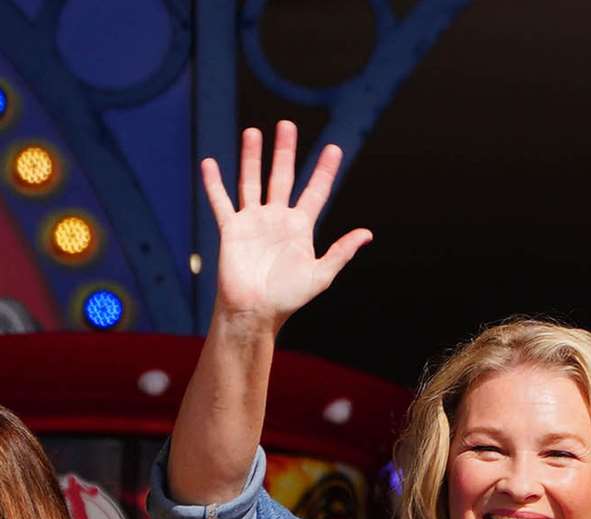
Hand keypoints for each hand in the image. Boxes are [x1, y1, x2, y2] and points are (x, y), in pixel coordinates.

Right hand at [202, 121, 370, 330]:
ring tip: (254, 132)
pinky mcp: (231, 229)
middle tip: (287, 124)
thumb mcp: (322, 273)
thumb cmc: (289, 297)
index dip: (324, 170)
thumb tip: (367, 233)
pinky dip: (214, 183)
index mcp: (301, 227)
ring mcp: (253, 221)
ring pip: (252, 181)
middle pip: (282, 176)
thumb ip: (341, 251)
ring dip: (251, 157)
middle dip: (285, 151)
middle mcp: (277, 219)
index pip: (316, 191)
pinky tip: (210, 162)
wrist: (256, 311)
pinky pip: (221, 202)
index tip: (334, 148)